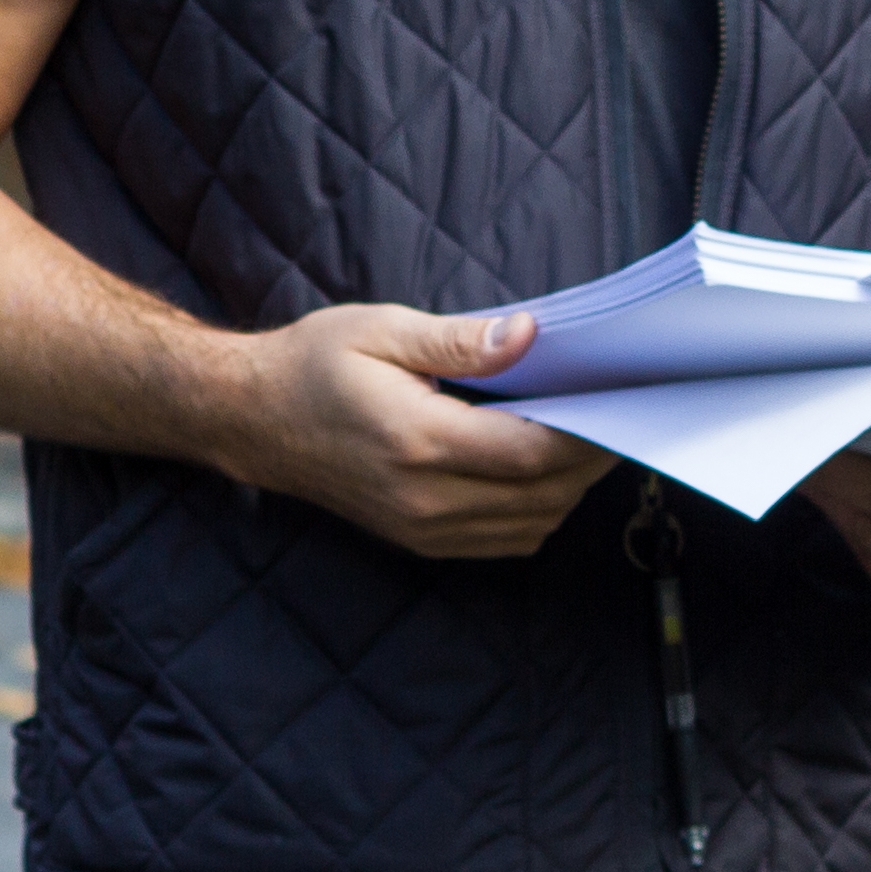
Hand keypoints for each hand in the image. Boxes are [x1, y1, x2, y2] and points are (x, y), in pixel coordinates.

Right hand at [217, 305, 608, 558]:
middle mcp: (423, 499)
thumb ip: (462, 340)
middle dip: (588, 458)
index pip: (530, 454)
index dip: (585, 432)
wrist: (253, 419)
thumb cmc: (314, 364)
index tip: (617, 398)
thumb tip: (531, 335)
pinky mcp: (420, 541)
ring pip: (530, 525)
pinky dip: (537, 510)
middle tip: (616, 410)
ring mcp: (422, 528)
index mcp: (417, 442)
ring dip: (567, 487)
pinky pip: (504, 540)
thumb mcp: (383, 330)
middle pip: (542, 495)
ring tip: (583, 435)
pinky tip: (540, 469)